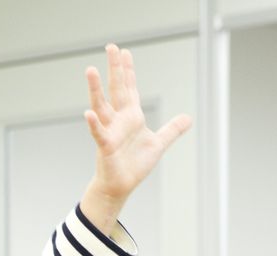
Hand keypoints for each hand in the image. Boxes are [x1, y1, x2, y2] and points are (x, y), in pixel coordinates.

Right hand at [80, 43, 192, 233]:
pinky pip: (99, 133)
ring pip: (101, 106)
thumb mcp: (158, 144)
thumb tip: (188, 118)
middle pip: (116, 89)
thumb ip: (172, 130)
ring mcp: (110, 131)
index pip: (130, 88)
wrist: (120, 186)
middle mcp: (119, 120)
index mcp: (131, 117)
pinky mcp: (105, 146)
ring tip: (91, 70)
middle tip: (111, 47)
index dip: (128, 70)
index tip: (125, 52)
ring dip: (96, 88)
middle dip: (114, 68)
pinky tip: (88, 113)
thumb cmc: (134, 165)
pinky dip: (94, 124)